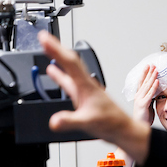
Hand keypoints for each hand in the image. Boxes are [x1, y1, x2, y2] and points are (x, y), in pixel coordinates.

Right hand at [40, 32, 150, 161]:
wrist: (122, 130)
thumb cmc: (111, 123)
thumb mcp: (87, 123)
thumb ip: (70, 121)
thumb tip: (54, 121)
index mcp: (86, 86)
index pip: (69, 62)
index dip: (56, 49)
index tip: (44, 38)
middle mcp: (85, 84)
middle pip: (69, 61)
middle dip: (55, 48)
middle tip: (43, 36)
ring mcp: (84, 90)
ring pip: (69, 69)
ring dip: (57, 58)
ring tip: (46, 48)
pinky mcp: (83, 97)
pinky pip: (68, 82)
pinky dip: (59, 75)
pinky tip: (53, 72)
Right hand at [131, 64, 160, 125]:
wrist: (139, 127)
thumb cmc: (143, 118)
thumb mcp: (147, 105)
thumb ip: (150, 98)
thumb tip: (155, 92)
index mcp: (139, 96)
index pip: (141, 82)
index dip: (144, 74)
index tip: (148, 66)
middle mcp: (138, 96)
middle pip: (144, 82)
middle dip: (148, 72)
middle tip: (153, 64)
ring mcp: (140, 100)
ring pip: (147, 86)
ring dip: (152, 77)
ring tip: (156, 70)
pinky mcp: (143, 105)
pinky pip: (150, 94)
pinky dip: (154, 87)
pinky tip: (157, 81)